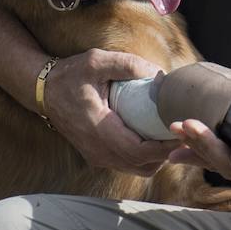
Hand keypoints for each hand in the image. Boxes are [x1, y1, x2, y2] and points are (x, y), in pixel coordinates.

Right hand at [43, 48, 181, 175]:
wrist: (44, 91)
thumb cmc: (71, 75)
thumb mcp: (97, 61)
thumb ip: (128, 65)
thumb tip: (161, 75)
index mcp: (98, 128)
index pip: (139, 151)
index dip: (165, 147)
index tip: (183, 132)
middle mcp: (97, 150)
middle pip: (142, 165)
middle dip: (167, 153)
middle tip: (186, 134)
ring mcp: (97, 156)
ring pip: (137, 168)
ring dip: (158, 157)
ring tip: (173, 135)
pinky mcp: (97, 156)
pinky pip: (128, 164)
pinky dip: (146, 157)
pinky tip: (155, 137)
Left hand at [168, 59, 230, 200]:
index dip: (227, 159)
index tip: (212, 142)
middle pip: (228, 166)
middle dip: (203, 147)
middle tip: (182, 126)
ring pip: (219, 162)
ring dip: (196, 148)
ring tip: (173, 132)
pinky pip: (218, 156)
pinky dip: (199, 150)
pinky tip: (176, 147)